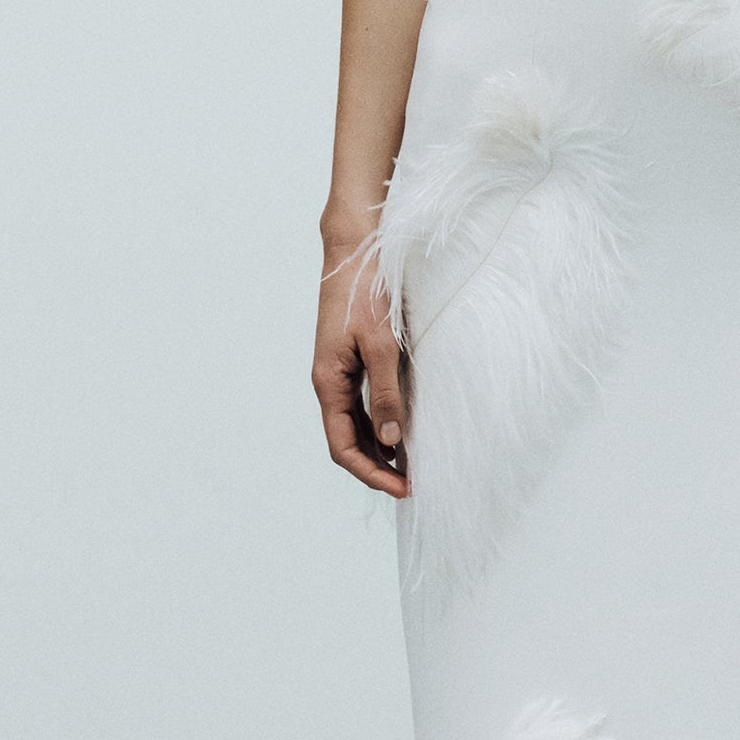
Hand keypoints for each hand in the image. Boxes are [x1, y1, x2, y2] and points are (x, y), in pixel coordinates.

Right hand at [313, 229, 408, 496]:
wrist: (353, 251)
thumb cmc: (365, 293)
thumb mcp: (381, 345)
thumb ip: (385, 393)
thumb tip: (390, 439)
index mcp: (328, 382)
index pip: (343, 446)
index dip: (370, 473)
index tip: (401, 487)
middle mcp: (328, 383)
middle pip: (346, 441)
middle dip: (375, 467)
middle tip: (411, 484)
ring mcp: (338, 373)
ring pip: (353, 426)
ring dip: (377, 449)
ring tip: (409, 464)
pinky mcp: (349, 362)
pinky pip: (360, 405)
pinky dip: (378, 424)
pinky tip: (400, 430)